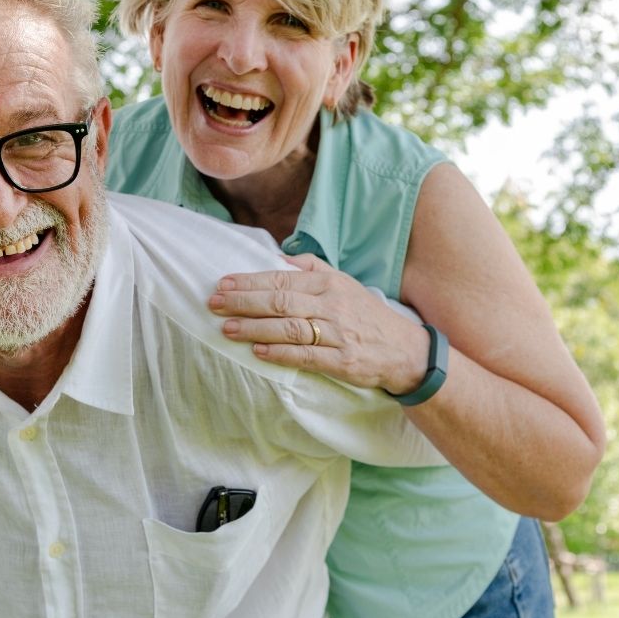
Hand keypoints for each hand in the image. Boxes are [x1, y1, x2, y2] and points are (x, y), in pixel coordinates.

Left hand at [208, 254, 429, 393]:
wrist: (404, 350)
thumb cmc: (366, 315)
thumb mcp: (344, 283)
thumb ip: (311, 268)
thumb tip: (277, 257)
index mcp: (329, 284)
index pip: (281, 279)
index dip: (249, 282)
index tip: (223, 283)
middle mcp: (332, 306)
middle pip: (280, 301)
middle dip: (243, 302)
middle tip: (214, 304)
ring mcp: (337, 334)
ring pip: (288, 328)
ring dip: (254, 329)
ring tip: (227, 329)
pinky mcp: (341, 361)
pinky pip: (305, 356)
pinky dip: (280, 354)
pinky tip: (258, 352)